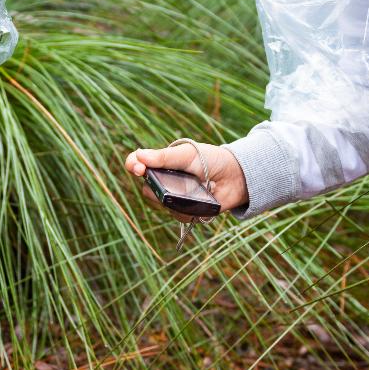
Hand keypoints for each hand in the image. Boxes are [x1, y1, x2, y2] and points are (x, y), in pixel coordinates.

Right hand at [124, 141, 248, 220]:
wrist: (236, 176)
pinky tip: (201, 198)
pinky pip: (177, 215)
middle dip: (155, 187)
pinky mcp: (185, 211)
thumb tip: (139, 155)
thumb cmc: (211, 160)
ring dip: (174, 198)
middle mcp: (164, 181)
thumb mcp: (186, 154)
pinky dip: (187, 208)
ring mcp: (174, 197)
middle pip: (147, 189)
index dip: (132, 165)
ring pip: (160, 204)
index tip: (138, 168)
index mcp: (161, 163)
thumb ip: (164, 157)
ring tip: (196, 187)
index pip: (137, 163)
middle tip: (169, 183)